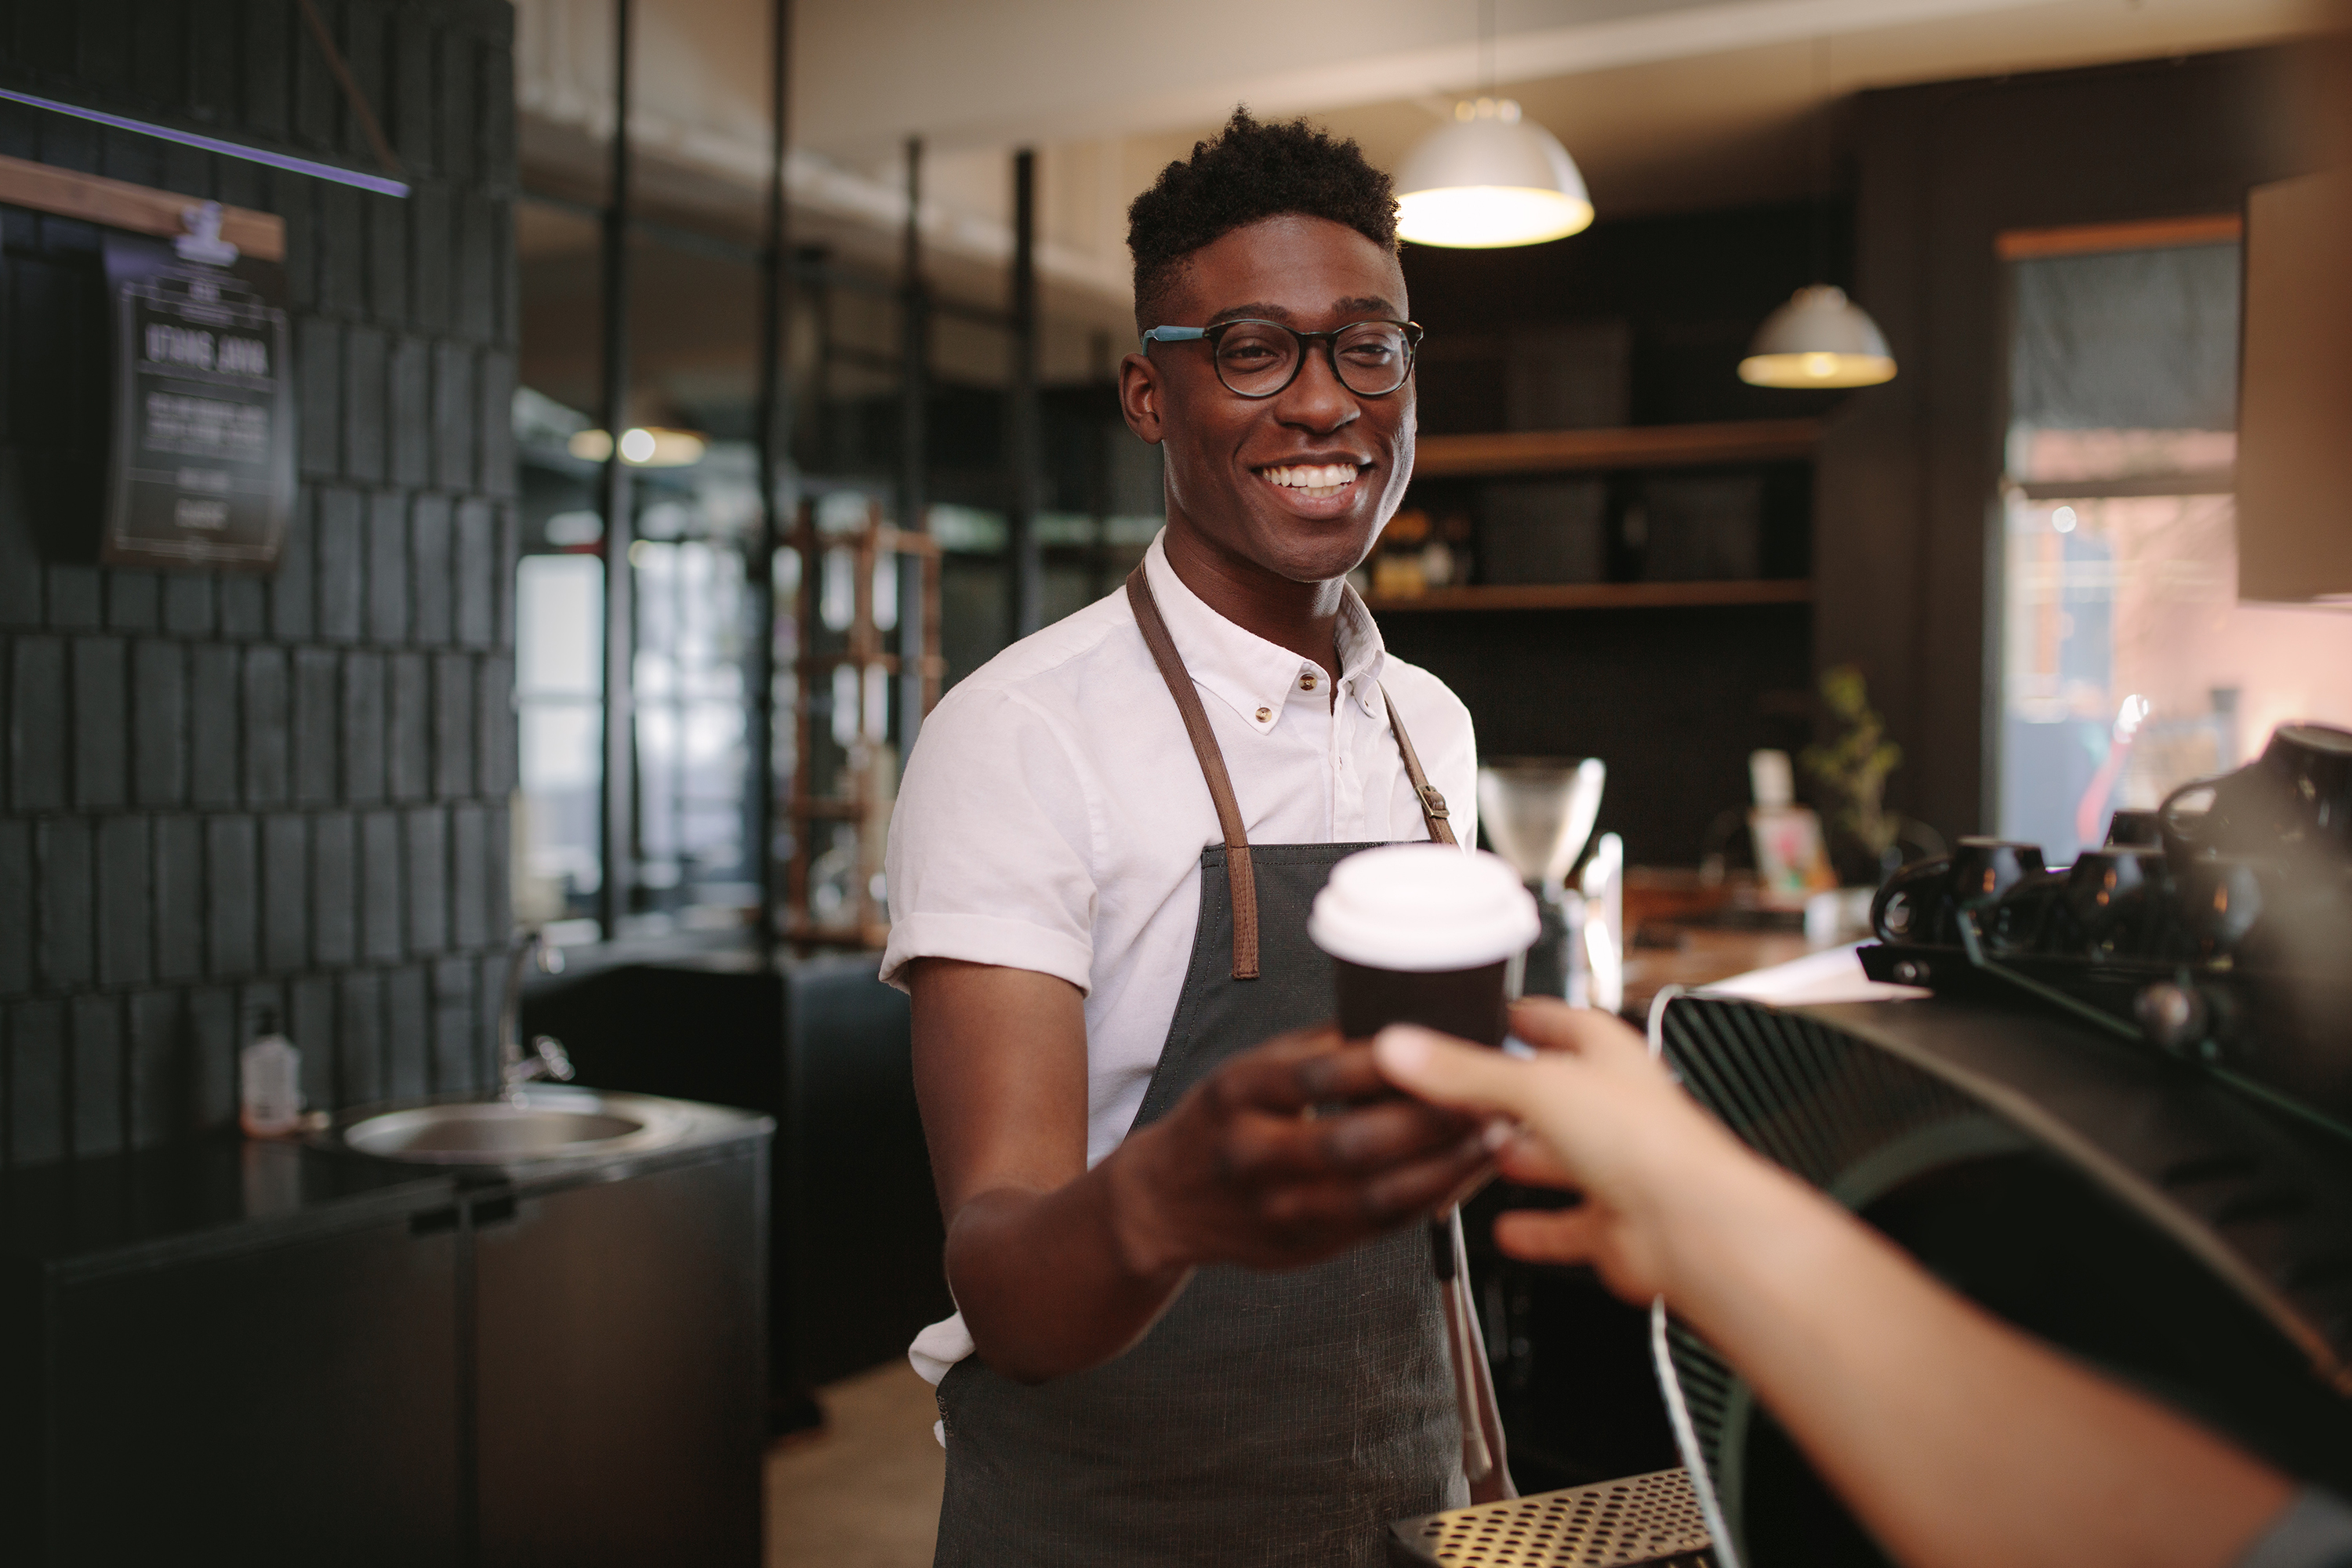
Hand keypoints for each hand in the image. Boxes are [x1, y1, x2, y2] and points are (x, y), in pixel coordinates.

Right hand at [1110, 1024, 1497, 1276]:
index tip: (1447, 1046)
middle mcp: (1251, 1155)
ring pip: (1374, 1196)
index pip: (1316, 1076)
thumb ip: (1316, 1051)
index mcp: (1236, 1093)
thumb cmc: (1220, 1120)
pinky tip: (1466, 1172)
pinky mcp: (1303, 1248)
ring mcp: (1276, 1210)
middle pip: (1352, 1143)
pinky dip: (1430, 1199)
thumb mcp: (1248, 1069)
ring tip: (1496, 1136)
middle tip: (1490, 1095)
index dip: (1386, 1066)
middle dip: (1429, 1122)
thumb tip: (1403, 1020)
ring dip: (1444, 1167)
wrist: (1162, 1203)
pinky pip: (1379, 1227)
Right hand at [1373, 997, 1762, 1303]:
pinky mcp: (1613, 1225)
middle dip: (1514, 1093)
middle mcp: (1617, 1109)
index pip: (1561, 1022)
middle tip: (1468, 1093)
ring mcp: (1618, 1168)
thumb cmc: (1648, 1143)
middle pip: (1557, 1093)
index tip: (1490, 1016)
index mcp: (1608, 1057)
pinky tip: (1507, 1230)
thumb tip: (1403, 1047)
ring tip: (1481, 1154)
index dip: (1525, 1017)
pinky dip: (1536, 1228)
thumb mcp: (1536, 1087)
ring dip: (1524, 1157)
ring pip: (1562, 1157)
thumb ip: (1464, 1072)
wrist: (1692, 1227)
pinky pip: (1566, 1225)